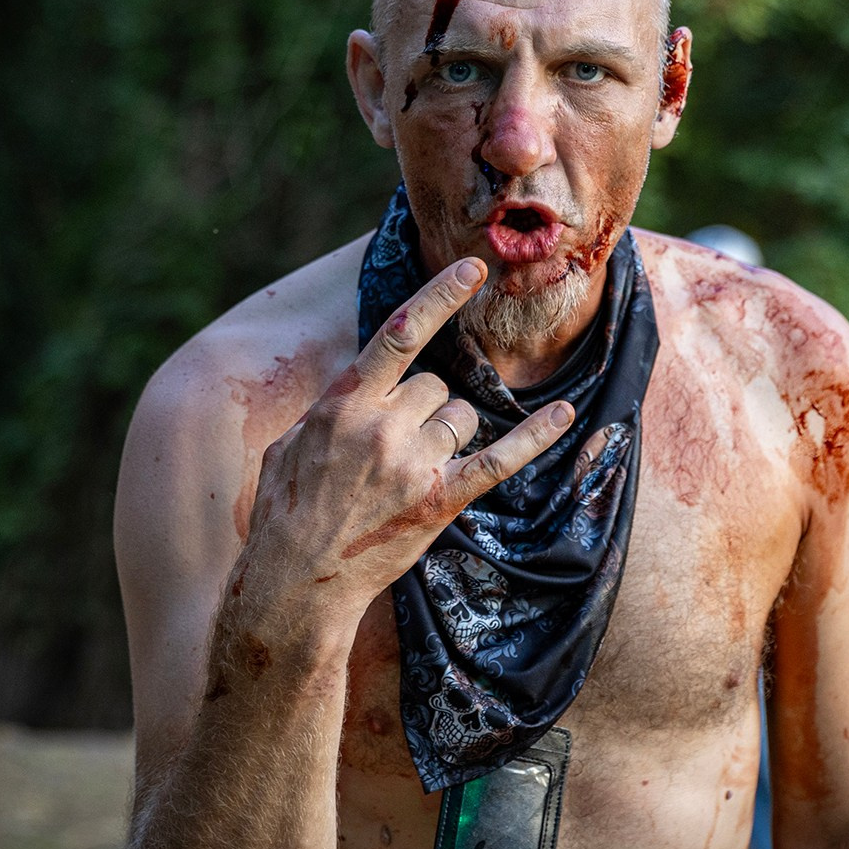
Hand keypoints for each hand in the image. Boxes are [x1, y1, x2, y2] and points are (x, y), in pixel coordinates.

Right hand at [242, 257, 573, 598]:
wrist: (295, 581)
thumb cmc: (285, 511)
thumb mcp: (290, 444)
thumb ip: (331, 408)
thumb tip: (361, 384)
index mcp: (343, 403)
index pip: (400, 332)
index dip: (440, 296)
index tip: (473, 268)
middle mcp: (383, 426)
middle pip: (435, 385)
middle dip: (424, 406)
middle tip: (393, 447)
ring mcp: (414, 464)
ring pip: (460, 419)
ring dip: (446, 435)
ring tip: (408, 471)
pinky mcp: (439, 501)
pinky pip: (499, 461)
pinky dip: (534, 437)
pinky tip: (563, 415)